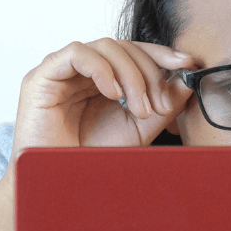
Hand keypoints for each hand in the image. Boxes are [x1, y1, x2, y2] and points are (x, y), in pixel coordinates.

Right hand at [11, 38, 195, 158]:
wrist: (60, 184)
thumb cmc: (93, 157)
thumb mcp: (140, 128)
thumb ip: (164, 104)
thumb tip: (188, 80)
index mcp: (103, 78)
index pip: (135, 52)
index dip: (162, 55)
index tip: (187, 65)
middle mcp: (83, 70)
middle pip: (124, 47)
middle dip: (149, 73)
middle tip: (160, 107)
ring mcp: (62, 70)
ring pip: (105, 46)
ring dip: (131, 75)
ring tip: (139, 109)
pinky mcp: (42, 75)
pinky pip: (77, 53)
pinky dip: (102, 69)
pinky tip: (112, 94)